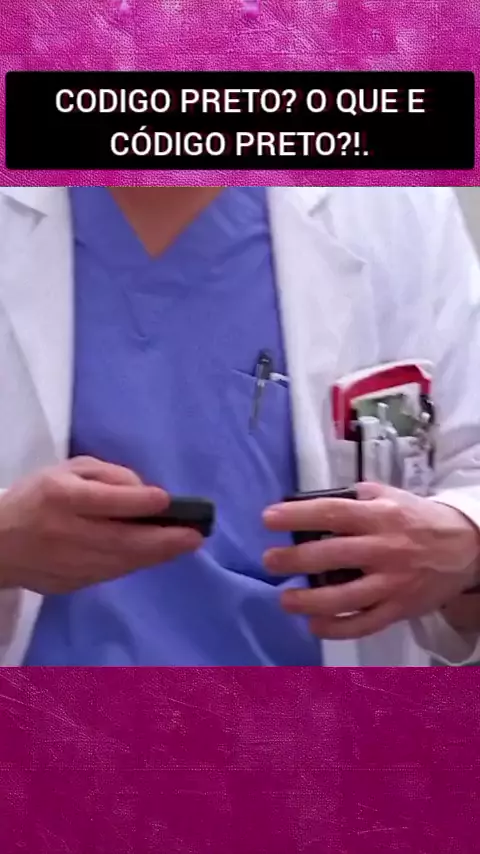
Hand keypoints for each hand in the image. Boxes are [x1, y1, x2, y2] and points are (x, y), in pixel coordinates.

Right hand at [0, 456, 202, 593]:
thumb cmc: (38, 497)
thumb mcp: (67, 471)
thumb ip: (107, 476)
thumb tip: (144, 492)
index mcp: (60, 497)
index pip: (103, 502)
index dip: (137, 502)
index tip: (166, 500)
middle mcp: (65, 533)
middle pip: (121, 539)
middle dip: (163, 539)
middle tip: (195, 535)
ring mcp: (68, 564)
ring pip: (121, 562)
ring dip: (157, 554)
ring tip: (185, 544)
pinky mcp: (71, 584)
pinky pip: (112, 573)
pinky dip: (138, 564)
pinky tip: (157, 555)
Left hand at [263, 482, 479, 639]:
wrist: (465, 547)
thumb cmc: (418, 518)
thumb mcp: (390, 495)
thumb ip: (356, 498)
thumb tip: (314, 502)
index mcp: (379, 516)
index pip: (332, 514)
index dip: (297, 516)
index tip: (267, 519)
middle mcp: (384, 549)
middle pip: (331, 556)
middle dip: (293, 559)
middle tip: (270, 562)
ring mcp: (391, 583)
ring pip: (344, 597)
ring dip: (309, 600)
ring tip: (286, 599)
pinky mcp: (399, 609)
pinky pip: (364, 624)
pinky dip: (337, 629)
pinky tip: (315, 625)